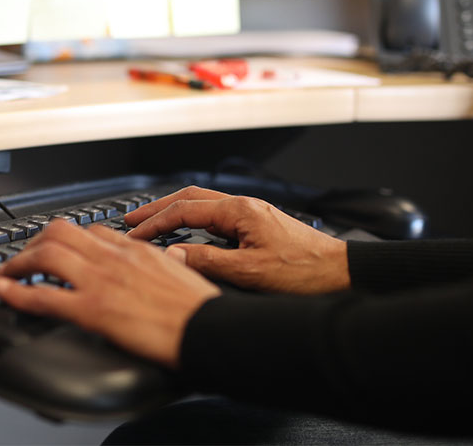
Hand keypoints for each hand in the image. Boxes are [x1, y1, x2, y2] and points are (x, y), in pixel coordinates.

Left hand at [0, 220, 219, 368]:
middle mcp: (113, 258)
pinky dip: (16, 292)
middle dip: (35, 242)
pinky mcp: (91, 310)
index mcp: (136, 250)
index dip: (69, 237)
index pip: (93, 231)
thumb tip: (174, 253)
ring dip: (19, 262)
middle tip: (25, 257)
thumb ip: (173, 259)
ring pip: (45, 254)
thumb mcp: (187, 271)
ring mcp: (100, 281)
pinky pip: (43, 295)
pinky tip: (3, 291)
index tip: (59, 247)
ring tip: (9, 272)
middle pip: (61, 232)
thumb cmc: (200, 308)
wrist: (207, 330)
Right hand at [126, 186, 350, 294]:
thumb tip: (175, 255)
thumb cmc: (305, 272)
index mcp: (240, 210)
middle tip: (131, 220)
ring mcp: (252, 213)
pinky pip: (216, 216)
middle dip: (157, 208)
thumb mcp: (251, 272)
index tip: (134, 235)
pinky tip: (187, 233)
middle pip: (190, 198)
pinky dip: (193, 221)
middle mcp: (245, 206)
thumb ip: (209, 261)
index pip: (184, 209)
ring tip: (152, 224)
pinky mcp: (258, 224)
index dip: (154, 222)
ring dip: (175, 212)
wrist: (342, 273)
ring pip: (203, 205)